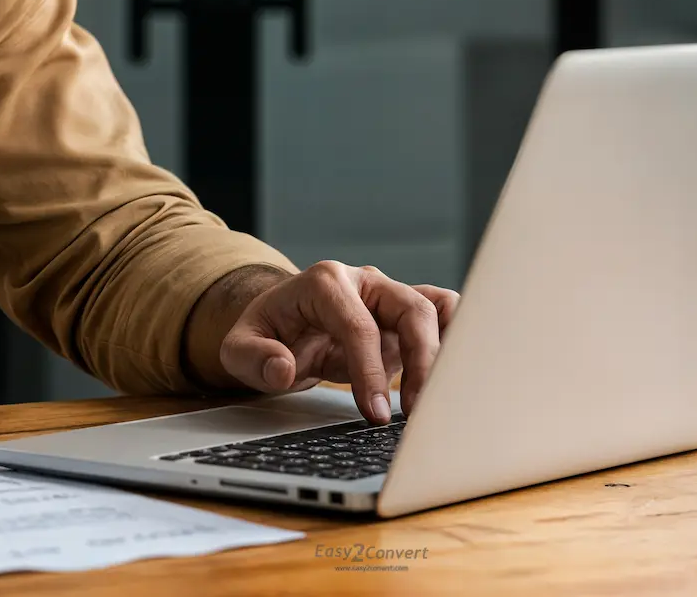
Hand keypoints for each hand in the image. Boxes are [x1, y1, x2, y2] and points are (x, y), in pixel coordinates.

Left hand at [206, 262, 459, 423]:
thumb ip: (254, 358)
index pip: (359, 325)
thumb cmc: (266, 334)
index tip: (376, 412)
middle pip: (412, 310)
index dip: (371, 371)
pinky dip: (458, 339)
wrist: (280, 326)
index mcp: (325, 282)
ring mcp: (390, 296)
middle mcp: (365, 282)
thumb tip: (281, 368)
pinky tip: (455, 376)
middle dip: (422, 363)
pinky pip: (445, 315)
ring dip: (447, 352)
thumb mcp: (239, 349)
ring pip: (438, 310)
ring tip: (443, 397)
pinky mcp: (406, 317)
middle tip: (417, 413)